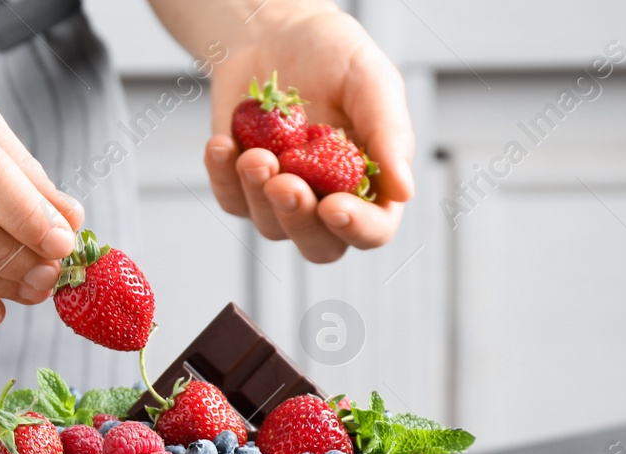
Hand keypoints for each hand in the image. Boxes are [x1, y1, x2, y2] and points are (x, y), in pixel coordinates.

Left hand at [204, 9, 415, 263]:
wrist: (277, 34)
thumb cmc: (334, 56)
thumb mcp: (371, 82)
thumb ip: (389, 133)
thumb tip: (404, 190)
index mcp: (372, 186)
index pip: (372, 231)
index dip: (356, 228)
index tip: (333, 207)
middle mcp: (329, 201)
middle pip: (319, 247)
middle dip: (298, 219)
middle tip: (285, 183)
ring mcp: (283, 200)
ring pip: (270, 227)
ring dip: (259, 193)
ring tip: (253, 152)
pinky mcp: (243, 188)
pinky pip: (232, 200)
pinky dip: (224, 177)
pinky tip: (221, 145)